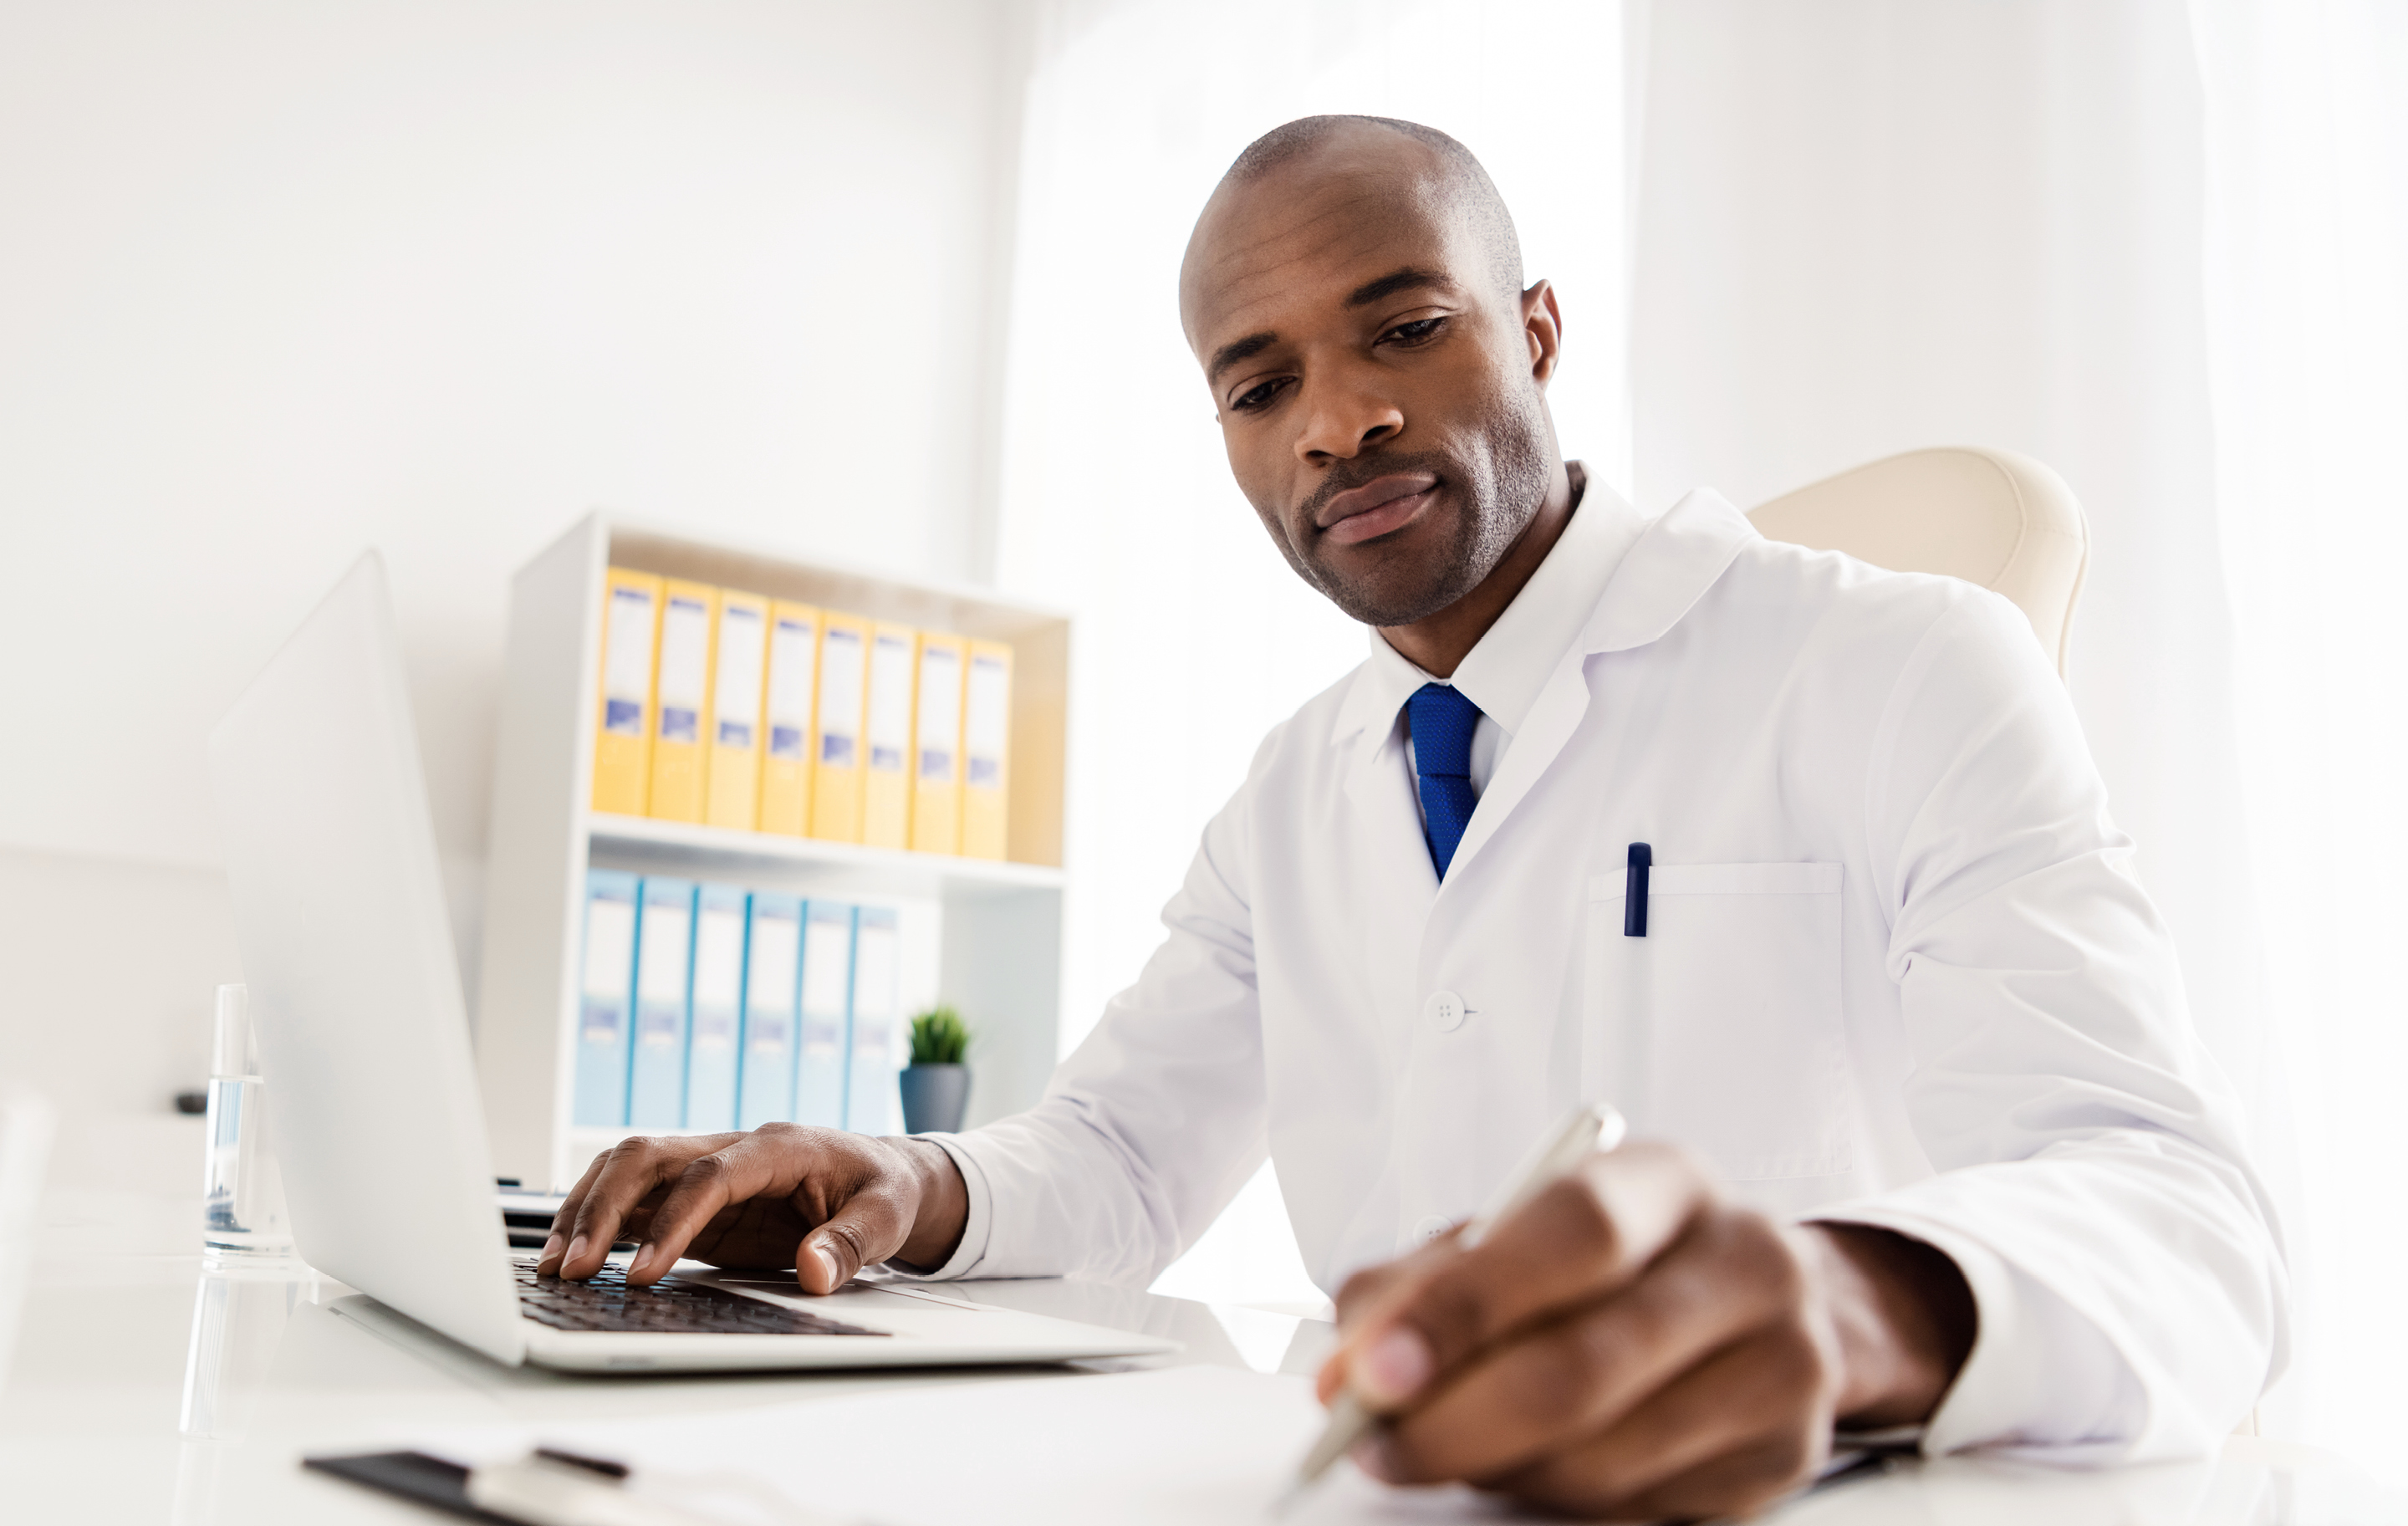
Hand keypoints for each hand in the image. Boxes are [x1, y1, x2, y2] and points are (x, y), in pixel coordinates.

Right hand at [538, 1124, 968, 1291]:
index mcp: (777, 1145)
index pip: (709, 1173)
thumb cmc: (883, 1189)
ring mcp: (706, 1169)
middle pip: (648, 1157)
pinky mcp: (693, 1198)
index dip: (674, 1220)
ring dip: (586, 1212)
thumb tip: (817, 1271)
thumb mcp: (887, 1216)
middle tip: (572, 1268)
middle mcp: (731, 1148)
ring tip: (555, 1268)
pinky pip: (635, 1200)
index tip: (645, 1272)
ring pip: (627, 1170)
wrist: (883, 1176)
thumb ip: (853, 1243)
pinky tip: (571, 1260)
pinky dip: (597, 1223)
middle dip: (603, 1207)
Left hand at [1317, 1143, 1974, 1519]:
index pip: (1571, 1233)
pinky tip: (1527, 1465)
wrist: (1761, 1304)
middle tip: (1374, 1443)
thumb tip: (1348, 1366)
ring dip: (1496, 1471)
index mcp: (1668, 1182)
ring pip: (1601, 1461)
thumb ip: (1421, 1282)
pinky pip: (1635, 1513)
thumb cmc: (1611, 1264)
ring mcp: (1781, 1367)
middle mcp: (1744, 1265)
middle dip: (1452, 1421)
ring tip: (1450, 1448)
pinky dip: (1554, 1502)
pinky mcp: (1782, 1461)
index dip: (1463, 1307)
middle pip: (1583, 1367)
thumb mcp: (1519, 1232)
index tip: (1373, 1368)